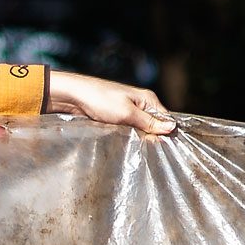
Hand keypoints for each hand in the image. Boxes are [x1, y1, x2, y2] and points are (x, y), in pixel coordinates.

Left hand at [47, 70, 176, 135]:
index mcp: (147, 99)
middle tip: (150, 148)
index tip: (164, 146)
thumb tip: (172, 128)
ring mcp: (129, 110)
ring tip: (139, 146)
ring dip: (140, 137)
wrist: (71, 96)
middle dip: (153, 136)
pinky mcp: (118, 116)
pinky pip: (131, 129)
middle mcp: (141, 104)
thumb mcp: (127, 113)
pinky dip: (130, 136)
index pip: (166, 119)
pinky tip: (128, 142)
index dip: (166, 133)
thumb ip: (149, 122)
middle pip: (155, 125)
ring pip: (142, 128)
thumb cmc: (99, 100)